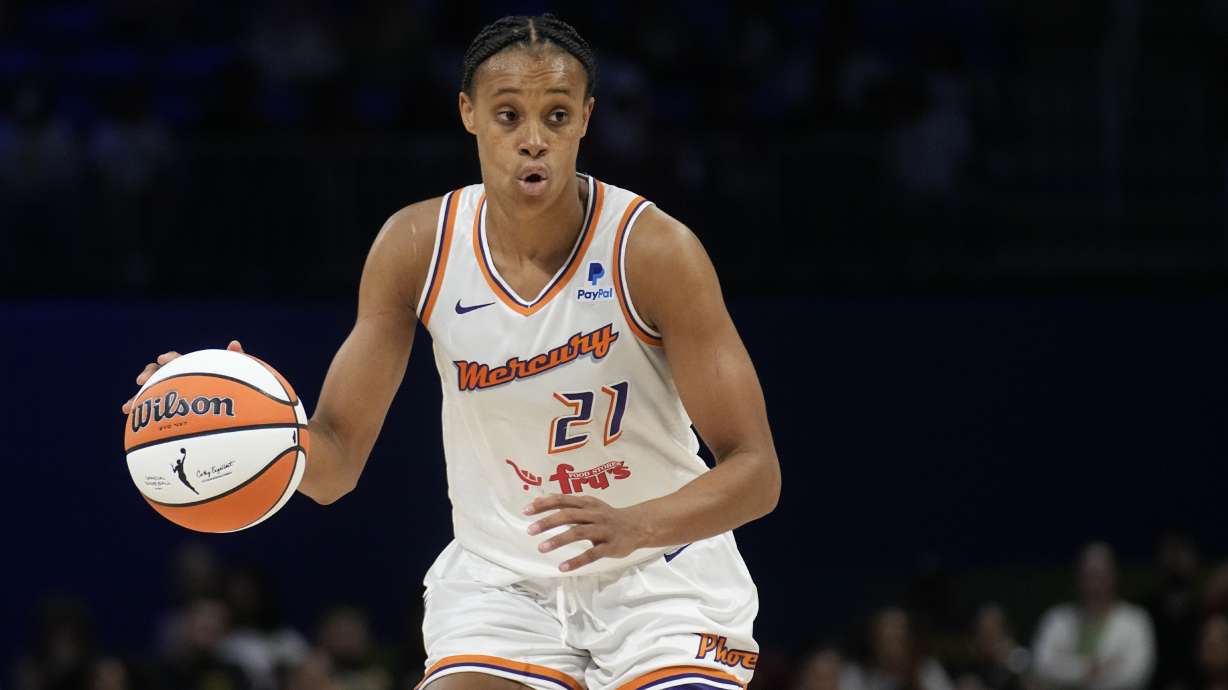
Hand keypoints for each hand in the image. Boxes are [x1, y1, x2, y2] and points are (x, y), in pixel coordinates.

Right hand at [121, 340, 243, 414]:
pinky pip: (154, 419)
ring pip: (151, 397)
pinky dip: (144, 422)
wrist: (235, 418)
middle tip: (140, 381)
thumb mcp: (241, 377)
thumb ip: (238, 360)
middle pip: (158, 375)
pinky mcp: (170, 419)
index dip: (169, 359)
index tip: (163, 360)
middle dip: (147, 376)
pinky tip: (135, 430)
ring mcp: (174, 401)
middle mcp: (179, 384)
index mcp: (192, 372)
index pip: (177, 360)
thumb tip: (234, 342)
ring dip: (137, 400)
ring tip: (127, 408)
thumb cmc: (239, 394)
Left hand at [524, 495, 650, 571]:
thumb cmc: (608, 516)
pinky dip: (576, 561)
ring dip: (559, 540)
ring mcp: (603, 530)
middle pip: (569, 516)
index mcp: (587, 504)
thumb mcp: (589, 505)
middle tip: (530, 530)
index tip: (526, 510)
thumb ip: (567, 503)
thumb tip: (542, 498)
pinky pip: (592, 554)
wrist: (638, 526)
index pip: (563, 501)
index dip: (544, 504)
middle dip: (548, 522)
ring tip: (541, 548)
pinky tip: (562, 567)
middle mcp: (594, 515)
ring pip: (579, 533)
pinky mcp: (610, 546)